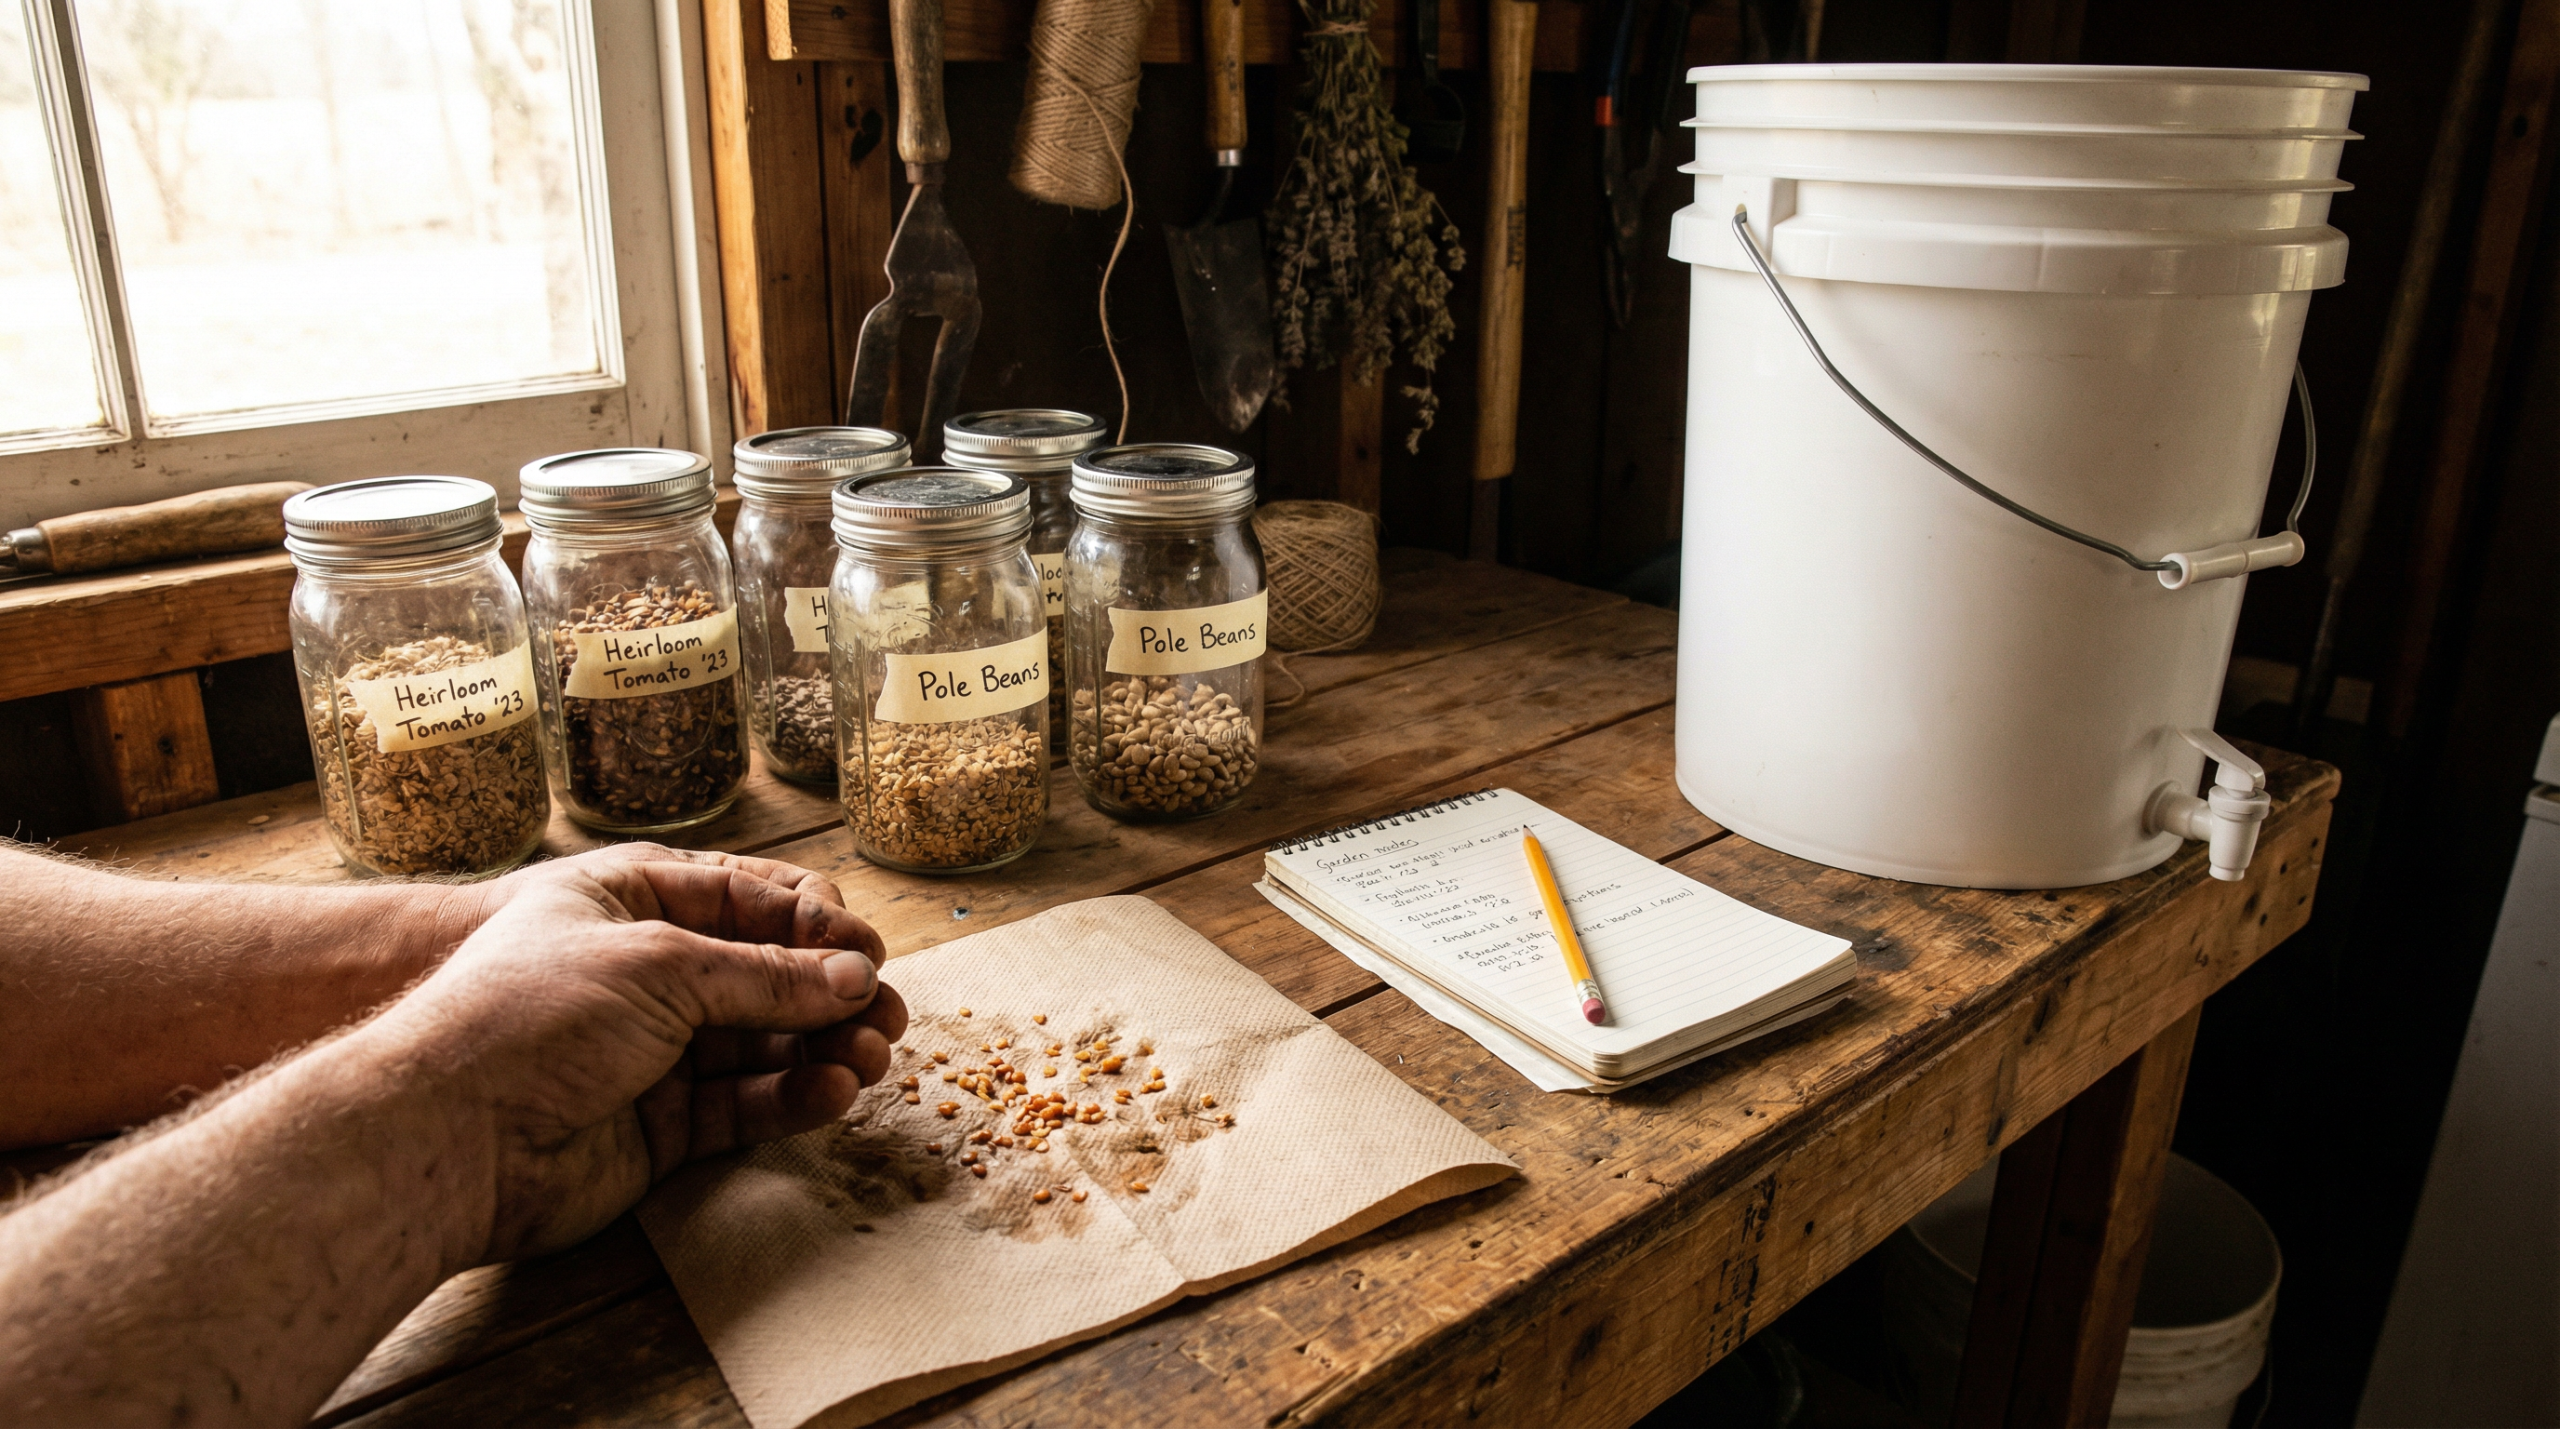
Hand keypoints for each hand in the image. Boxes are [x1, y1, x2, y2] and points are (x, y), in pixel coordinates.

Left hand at [355, 844, 906, 1263]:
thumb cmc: (532, 1016)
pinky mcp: (662, 1125)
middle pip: (763, 974)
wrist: (451, 1134)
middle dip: (831, 993)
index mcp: (626, 902)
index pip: (743, 899)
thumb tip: (855, 979)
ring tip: (871, 1058)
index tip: (870, 953)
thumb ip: (766, 975)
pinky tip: (833, 1092)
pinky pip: (745, 1103)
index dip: (813, 924)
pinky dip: (793, 1097)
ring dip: (823, 1048)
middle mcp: (642, 972)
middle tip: (889, 1015)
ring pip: (763, 1043)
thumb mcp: (660, 966)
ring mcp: (652, 1052)